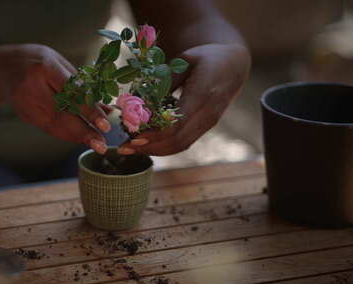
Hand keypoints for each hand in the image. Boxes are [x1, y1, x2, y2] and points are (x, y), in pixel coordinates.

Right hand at [0, 44, 111, 153]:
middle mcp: (32, 86)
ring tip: (95, 144)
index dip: (89, 111)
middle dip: (84, 132)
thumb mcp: (61, 65)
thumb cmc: (39, 61)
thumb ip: (83, 86)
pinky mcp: (24, 115)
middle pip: (62, 114)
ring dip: (76, 137)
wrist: (3, 67)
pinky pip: (48, 128)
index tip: (105, 125)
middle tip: (102, 144)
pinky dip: (65, 134)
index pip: (71, 93)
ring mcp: (25, 103)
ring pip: (54, 125)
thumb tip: (108, 109)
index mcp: (45, 67)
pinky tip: (79, 138)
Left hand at [118, 43, 250, 155]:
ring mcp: (208, 123)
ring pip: (181, 146)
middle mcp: (208, 113)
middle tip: (125, 146)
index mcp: (203, 93)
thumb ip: (165, 81)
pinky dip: (163, 147)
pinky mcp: (205, 128)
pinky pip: (184, 143)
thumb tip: (139, 101)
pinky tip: (145, 144)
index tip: (133, 136)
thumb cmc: (205, 58)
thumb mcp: (184, 61)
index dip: (155, 134)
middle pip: (178, 141)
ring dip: (154, 151)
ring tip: (130, 148)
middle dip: (150, 147)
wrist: (233, 65)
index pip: (178, 123)